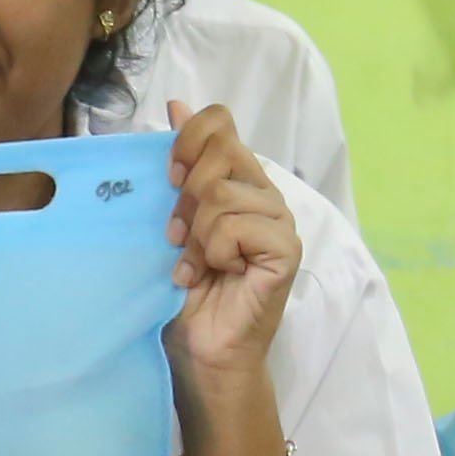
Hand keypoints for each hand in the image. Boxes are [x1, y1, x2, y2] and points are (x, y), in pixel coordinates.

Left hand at [164, 100, 300, 392]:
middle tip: (179, 236)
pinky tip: (213, 275)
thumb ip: (178, 165)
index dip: (187, 141)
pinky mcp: (285, 250)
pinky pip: (238, 226)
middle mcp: (263, 194)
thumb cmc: (182, 292)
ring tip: (194, 264)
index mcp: (239, 180)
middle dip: (187, 196)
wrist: (199, 351)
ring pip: (222, 194)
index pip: (221, 124)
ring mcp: (279, 222)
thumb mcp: (170, 217)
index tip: (168, 180)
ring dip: (196, 235)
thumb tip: (174, 104)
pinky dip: (214, 252)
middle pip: (221, 152)